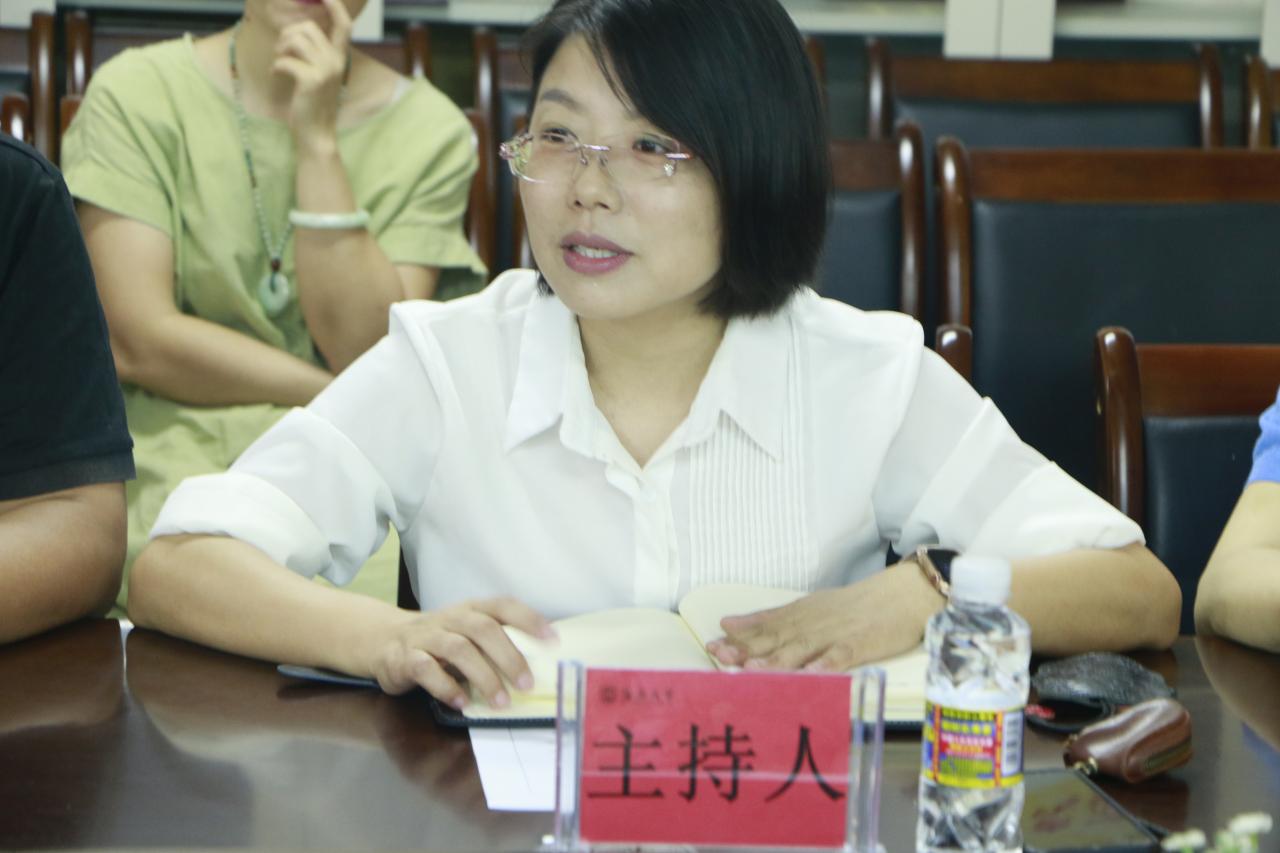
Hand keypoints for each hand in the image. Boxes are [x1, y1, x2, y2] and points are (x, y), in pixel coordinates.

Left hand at [272, 0, 351, 149]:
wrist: (317, 133)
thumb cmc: (314, 103)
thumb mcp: (320, 74)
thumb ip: (316, 53)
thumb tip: (296, 30)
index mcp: (340, 58)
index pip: (343, 24)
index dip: (335, 5)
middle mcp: (336, 61)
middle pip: (307, 27)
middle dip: (287, 34)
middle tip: (281, 51)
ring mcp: (325, 70)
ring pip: (294, 40)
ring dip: (280, 49)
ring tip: (278, 62)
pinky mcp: (310, 80)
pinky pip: (285, 60)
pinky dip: (275, 66)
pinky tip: (275, 75)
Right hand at [370, 597, 555, 709]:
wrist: (384, 641)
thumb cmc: (440, 642)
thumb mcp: (467, 635)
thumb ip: (494, 644)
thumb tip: (538, 666)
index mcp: (471, 609)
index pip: (503, 606)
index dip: (529, 619)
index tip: (553, 640)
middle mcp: (450, 618)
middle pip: (483, 629)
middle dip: (509, 657)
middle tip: (526, 684)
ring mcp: (426, 636)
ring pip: (458, 649)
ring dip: (483, 677)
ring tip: (500, 702)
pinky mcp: (404, 657)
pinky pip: (426, 669)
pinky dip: (446, 687)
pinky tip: (461, 703)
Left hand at [705, 561, 944, 671]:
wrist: (902, 594)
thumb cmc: (856, 605)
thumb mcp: (811, 606)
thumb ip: (772, 617)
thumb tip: (730, 624)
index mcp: (799, 614)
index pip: (763, 626)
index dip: (737, 638)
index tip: (711, 645)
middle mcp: (811, 622)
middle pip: (775, 637)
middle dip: (746, 648)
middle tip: (719, 656)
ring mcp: (834, 634)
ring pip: (801, 647)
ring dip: (776, 660)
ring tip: (753, 670)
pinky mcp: (859, 644)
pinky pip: (839, 656)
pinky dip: (824, 665)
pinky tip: (810, 675)